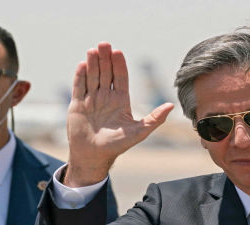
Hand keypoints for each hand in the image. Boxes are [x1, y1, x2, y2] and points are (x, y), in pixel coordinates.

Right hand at [65, 42, 173, 186]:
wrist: (93, 156)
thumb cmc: (117, 145)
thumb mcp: (139, 132)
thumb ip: (154, 119)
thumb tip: (171, 106)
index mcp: (121, 101)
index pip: (120, 78)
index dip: (119, 65)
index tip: (118, 52)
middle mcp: (106, 97)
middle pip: (106, 73)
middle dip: (105, 59)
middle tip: (104, 44)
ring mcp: (91, 99)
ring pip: (92, 76)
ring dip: (93, 63)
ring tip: (93, 50)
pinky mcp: (78, 104)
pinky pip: (79, 86)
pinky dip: (80, 76)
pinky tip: (82, 64)